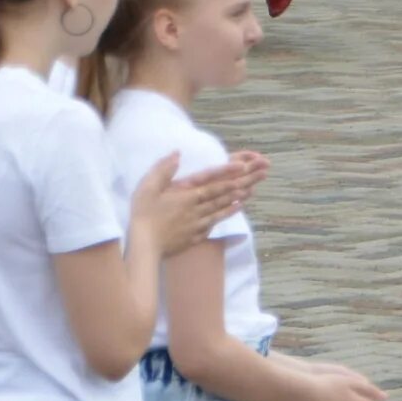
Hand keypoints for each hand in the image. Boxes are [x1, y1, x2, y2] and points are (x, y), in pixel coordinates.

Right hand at [133, 151, 270, 254]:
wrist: (143, 246)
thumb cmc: (142, 215)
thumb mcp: (147, 187)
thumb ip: (163, 169)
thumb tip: (177, 153)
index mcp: (186, 194)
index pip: (211, 181)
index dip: (227, 172)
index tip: (243, 166)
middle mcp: (196, 207)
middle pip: (222, 193)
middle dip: (242, 182)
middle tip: (259, 175)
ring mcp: (197, 222)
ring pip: (221, 207)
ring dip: (238, 198)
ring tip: (252, 189)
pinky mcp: (195, 235)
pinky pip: (216, 222)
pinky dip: (228, 214)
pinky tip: (236, 209)